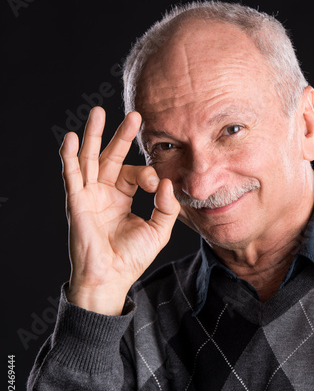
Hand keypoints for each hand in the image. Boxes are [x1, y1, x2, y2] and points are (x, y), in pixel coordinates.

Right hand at [60, 107, 179, 314]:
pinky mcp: (77, 202)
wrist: (112, 278)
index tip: (154, 184)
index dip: (146, 173)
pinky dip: (70, 157)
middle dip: (121, 136)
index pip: (133, 173)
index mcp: (122, 197)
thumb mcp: (159, 230)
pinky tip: (71, 138)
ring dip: (93, 136)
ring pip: (90, 159)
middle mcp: (104, 192)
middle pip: (112, 157)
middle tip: (135, 115)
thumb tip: (166, 181)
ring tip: (98, 112)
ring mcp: (89, 195)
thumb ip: (167, 206)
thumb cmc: (132, 257)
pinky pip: (72, 176)